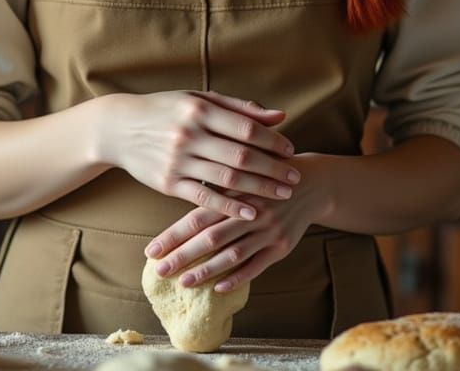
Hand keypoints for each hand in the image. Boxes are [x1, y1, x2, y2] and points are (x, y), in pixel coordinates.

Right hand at [98, 90, 299, 220]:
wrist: (119, 128)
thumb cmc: (165, 109)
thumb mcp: (200, 99)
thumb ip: (240, 109)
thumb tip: (279, 117)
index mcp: (200, 109)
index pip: (246, 128)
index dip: (272, 140)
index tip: (291, 150)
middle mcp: (190, 134)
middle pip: (241, 155)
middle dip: (272, 169)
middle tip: (295, 178)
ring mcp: (178, 160)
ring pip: (227, 178)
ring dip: (258, 189)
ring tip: (281, 194)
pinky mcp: (169, 183)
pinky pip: (204, 198)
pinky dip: (230, 206)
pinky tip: (250, 212)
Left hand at [143, 153, 329, 291]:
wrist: (310, 182)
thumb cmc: (265, 174)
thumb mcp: (241, 171)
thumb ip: (214, 186)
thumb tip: (177, 191)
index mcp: (234, 192)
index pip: (196, 216)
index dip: (173, 235)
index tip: (150, 251)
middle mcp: (249, 211)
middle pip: (210, 237)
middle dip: (182, 256)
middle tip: (159, 271)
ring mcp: (266, 230)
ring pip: (232, 254)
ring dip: (206, 270)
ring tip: (183, 282)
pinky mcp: (281, 245)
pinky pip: (257, 265)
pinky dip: (238, 277)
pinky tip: (219, 288)